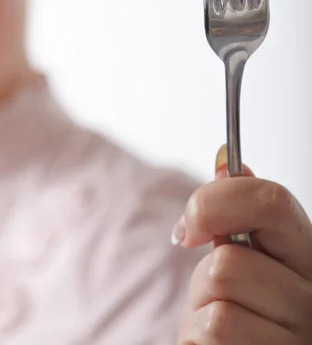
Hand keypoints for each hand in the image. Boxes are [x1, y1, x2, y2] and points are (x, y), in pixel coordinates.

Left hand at [174, 145, 311, 343]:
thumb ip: (236, 208)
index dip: (215, 203)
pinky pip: (212, 333)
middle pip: (228, 261)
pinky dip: (199, 339)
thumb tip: (226, 163)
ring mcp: (296, 337)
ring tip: (224, 324)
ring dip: (202, 311)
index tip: (190, 226)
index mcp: (305, 253)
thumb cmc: (241, 305)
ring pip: (217, 302)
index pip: (272, 201)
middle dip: (206, 275)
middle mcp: (311, 298)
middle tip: (217, 291)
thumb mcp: (239, 250)